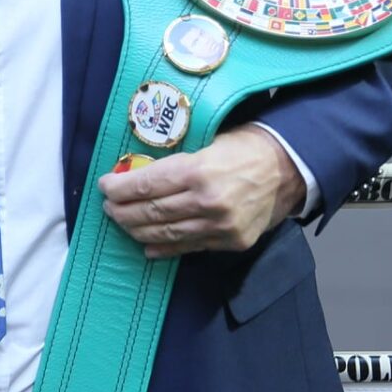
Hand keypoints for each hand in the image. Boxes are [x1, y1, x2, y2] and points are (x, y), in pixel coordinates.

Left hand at [96, 125, 307, 258]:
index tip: (105, 186)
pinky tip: (147, 246)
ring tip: (123, 224)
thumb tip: (138, 175)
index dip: (120, 188)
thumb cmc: (244, 147)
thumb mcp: (207, 143)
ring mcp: (220, 226)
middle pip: (152, 212)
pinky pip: (189, 247)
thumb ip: (175, 163)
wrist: (287, 168)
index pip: (147, 185)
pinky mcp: (230, 242)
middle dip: (123, 211)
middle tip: (109, 208)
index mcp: (199, 171)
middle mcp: (207, 202)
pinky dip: (164, 248)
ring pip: (167, 234)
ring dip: (138, 230)